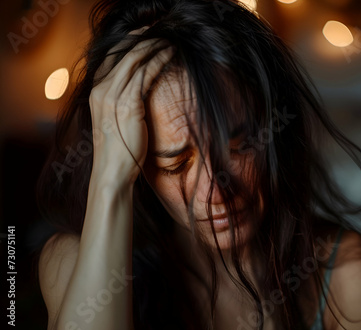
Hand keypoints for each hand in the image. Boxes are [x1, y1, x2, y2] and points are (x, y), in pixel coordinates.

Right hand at [89, 28, 175, 185]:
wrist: (112, 170)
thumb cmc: (118, 149)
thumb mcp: (114, 120)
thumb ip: (120, 102)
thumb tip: (136, 91)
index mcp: (95, 92)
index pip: (110, 58)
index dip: (127, 44)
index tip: (142, 36)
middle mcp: (101, 89)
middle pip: (122, 53)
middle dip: (141, 39)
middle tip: (158, 32)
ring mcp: (112, 95)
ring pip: (134, 60)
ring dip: (153, 46)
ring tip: (168, 41)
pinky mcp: (128, 104)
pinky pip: (145, 74)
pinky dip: (159, 61)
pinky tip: (169, 55)